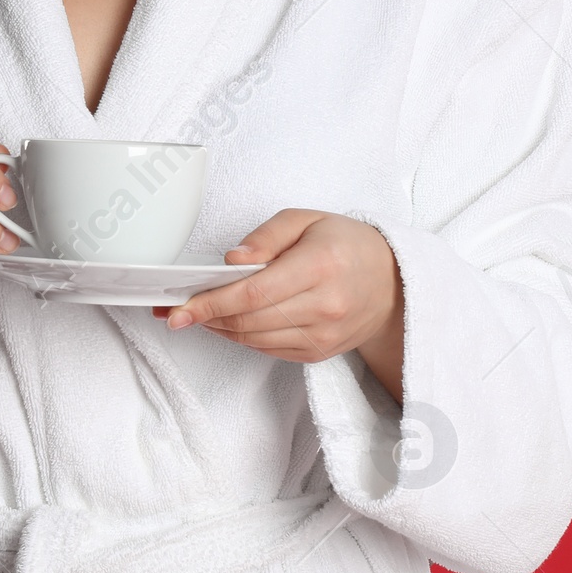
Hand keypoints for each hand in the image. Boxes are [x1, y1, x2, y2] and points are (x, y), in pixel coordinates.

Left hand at [159, 210, 404, 397]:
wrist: (393, 285)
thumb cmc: (348, 245)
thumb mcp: (308, 219)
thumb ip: (267, 235)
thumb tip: (232, 261)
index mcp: (320, 265)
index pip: (254, 292)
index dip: (211, 302)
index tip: (180, 308)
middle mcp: (325, 306)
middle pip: (248, 320)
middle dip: (207, 316)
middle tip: (178, 310)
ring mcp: (323, 335)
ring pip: (253, 339)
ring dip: (220, 328)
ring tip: (201, 312)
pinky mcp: (318, 353)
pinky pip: (267, 349)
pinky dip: (242, 337)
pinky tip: (230, 322)